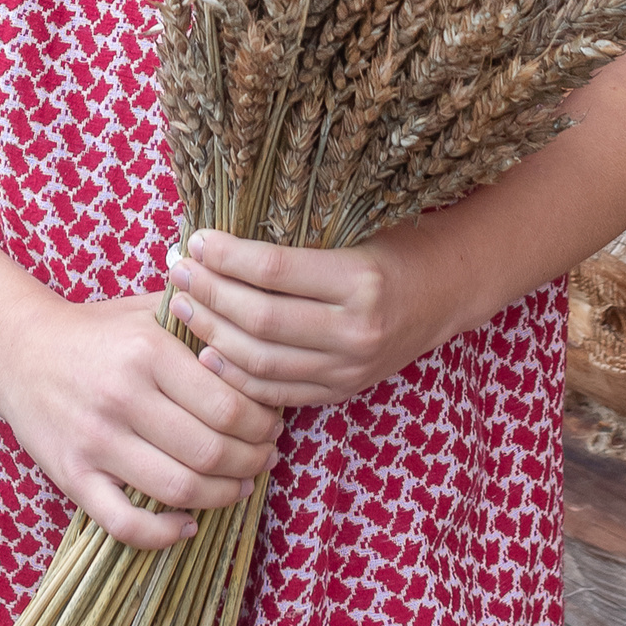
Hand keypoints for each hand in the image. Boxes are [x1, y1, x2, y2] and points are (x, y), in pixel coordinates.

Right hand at [0, 286, 282, 552]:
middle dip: (254, 460)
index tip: (274, 423)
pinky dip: (165, 534)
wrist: (17, 347)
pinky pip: (126, 523)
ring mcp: (96, 442)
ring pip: (180, 489)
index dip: (263, 424)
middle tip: (266, 456)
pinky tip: (188, 525)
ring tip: (241, 484)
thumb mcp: (147, 309)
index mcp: (147, 352)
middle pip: (212, 451)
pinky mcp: (73, 476)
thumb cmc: (95, 330)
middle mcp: (122, 397)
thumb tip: (262, 336)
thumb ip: (202, 318)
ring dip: (224, 496)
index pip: (230, 405)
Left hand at [168, 231, 441, 407]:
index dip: (226, 257)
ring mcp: (349, 368)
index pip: (273, 271)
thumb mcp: (355, 233)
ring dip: (214, 334)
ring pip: (262, 361)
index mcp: (360, 280)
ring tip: (185, 307)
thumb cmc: (395, 249)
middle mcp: (356, 330)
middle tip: (178, 270)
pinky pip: (278, 392)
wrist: (447, 293)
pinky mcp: (342, 390)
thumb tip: (217, 242)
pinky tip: (208, 354)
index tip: (197, 240)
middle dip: (210, 294)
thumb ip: (296, 247)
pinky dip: (237, 376)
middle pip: (261, 319)